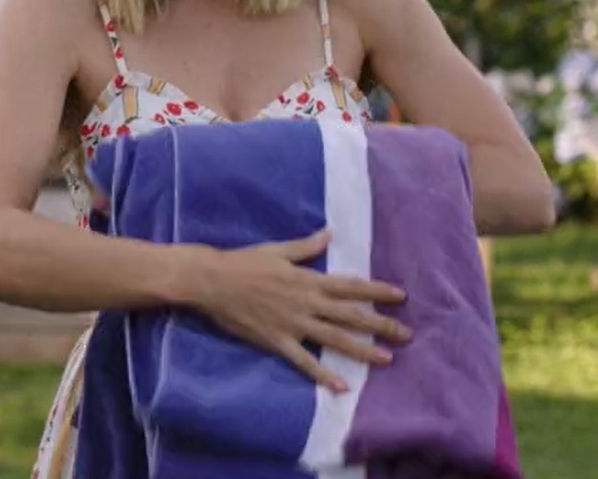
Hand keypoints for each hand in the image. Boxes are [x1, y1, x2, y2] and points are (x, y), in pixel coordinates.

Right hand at [192, 229, 410, 392]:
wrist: (214, 281)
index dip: (377, 290)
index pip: (350, 286)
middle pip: (350, 314)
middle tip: (407, 333)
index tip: (401, 295)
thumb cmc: (245, 262)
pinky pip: (304, 361)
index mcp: (308, 279)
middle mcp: (306, 302)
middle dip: (381, 324)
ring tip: (387, 359)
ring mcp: (293, 324)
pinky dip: (323, 375)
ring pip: (335, 339)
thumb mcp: (278, 249)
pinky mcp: (277, 341)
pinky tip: (342, 386)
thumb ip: (306, 246)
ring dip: (363, 349)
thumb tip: (329, 234)